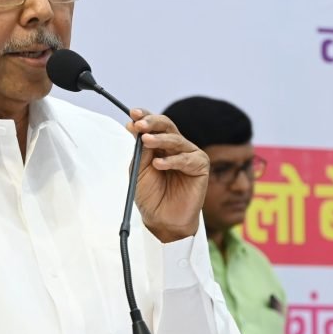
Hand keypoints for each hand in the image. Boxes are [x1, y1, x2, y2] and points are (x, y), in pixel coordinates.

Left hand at [125, 109, 208, 242]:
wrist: (161, 219)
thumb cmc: (150, 195)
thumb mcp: (139, 170)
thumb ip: (141, 150)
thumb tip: (136, 128)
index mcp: (159, 144)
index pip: (154, 125)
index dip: (145, 116)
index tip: (133, 114)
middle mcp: (175, 146)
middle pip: (166, 126)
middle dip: (152, 122)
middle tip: (139, 124)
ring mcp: (189, 154)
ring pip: (176, 140)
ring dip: (160, 139)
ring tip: (146, 141)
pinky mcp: (200, 166)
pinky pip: (187, 159)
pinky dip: (172, 160)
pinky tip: (159, 164)